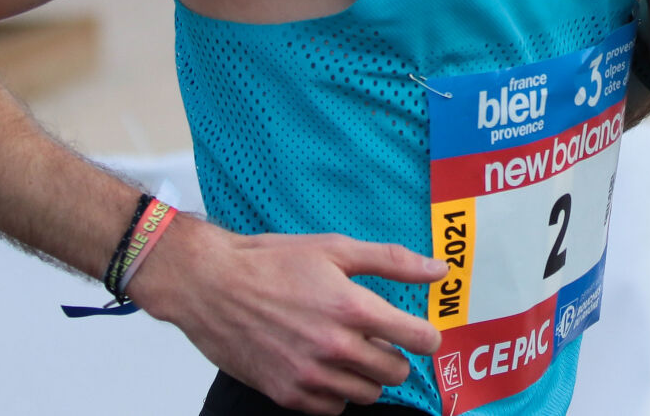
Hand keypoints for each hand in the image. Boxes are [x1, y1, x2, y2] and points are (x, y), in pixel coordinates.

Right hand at [132, 218, 446, 413]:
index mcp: (351, 308)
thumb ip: (392, 261)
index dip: (427, 336)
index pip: (416, 339)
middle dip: (396, 356)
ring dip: (367, 376)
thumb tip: (438, 270)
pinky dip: (337, 393)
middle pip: (395, 373)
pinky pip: (333, 408)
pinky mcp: (287, 394)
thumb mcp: (335, 248)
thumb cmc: (271, 263)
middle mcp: (333, 347)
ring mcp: (309, 376)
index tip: (423, 333)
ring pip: (366, 394)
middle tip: (379, 338)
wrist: (211, 286)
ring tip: (349, 350)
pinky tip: (325, 366)